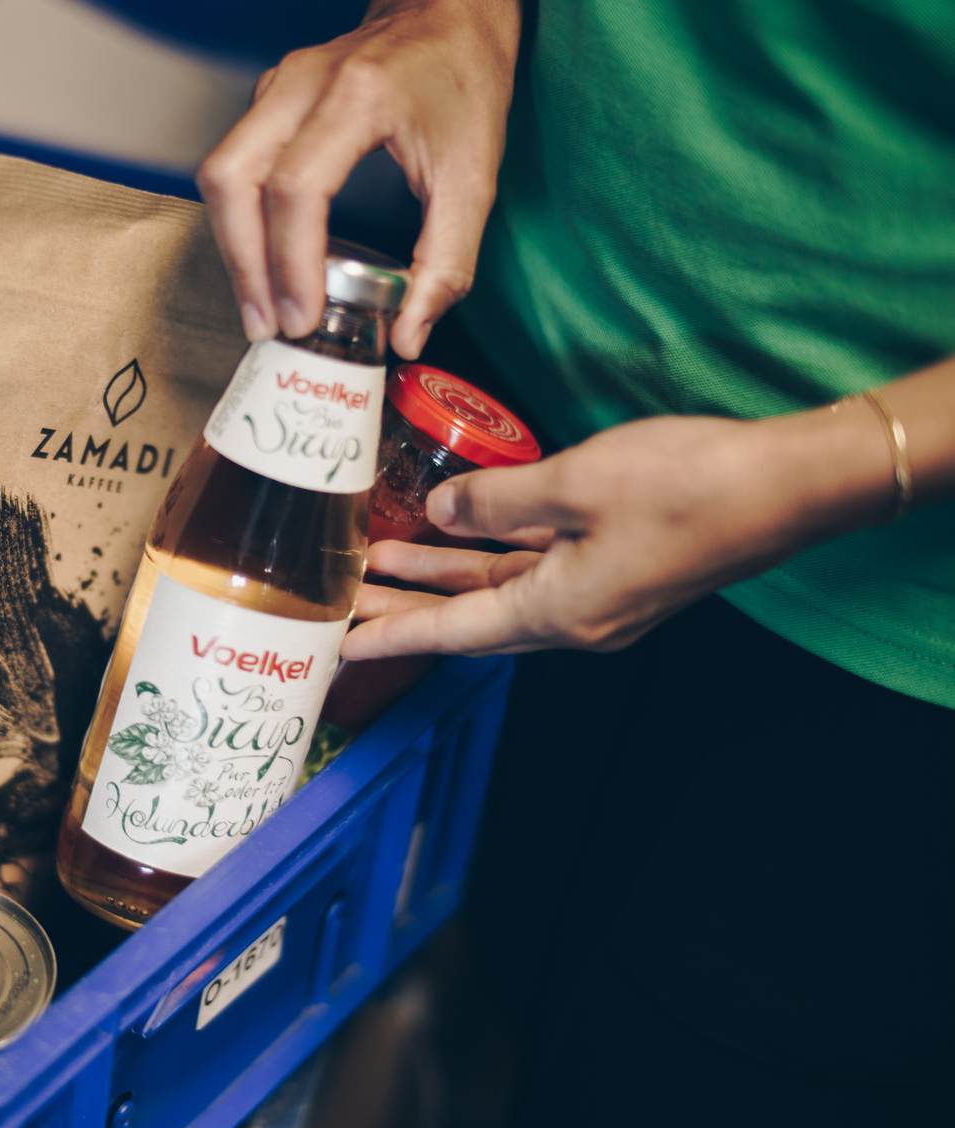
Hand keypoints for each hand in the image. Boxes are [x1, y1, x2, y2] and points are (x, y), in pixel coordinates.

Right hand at [196, 0, 521, 356]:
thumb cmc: (465, 76)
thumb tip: (409, 335)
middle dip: (242, 263)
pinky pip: (233, 164)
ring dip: (233, 246)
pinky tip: (265, 261)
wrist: (451, 6)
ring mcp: (279, 86)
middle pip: (233, 179)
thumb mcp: (474, 176)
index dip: (290, 262)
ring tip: (259, 305)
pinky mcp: (270, 98)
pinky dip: (240, 220)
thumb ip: (446, 262)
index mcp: (358, 96)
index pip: (296, 188)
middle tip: (264, 324)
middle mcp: (303, 83)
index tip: (303, 316)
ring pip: (219, 172)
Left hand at [342, 405, 903, 658]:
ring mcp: (599, 599)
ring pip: (498, 594)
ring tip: (378, 561)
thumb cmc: (689, 483)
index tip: (339, 645)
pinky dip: (489, 558)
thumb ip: (496, 502)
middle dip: (403, 608)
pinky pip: (533, 571)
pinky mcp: (617, 570)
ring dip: (440, 579)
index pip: (451, 633)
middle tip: (341, 598)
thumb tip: (440, 511)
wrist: (789, 483)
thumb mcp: (574, 482)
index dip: (391, 634)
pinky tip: (457, 532)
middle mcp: (575, 621)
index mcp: (560, 613)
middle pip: (467, 621)